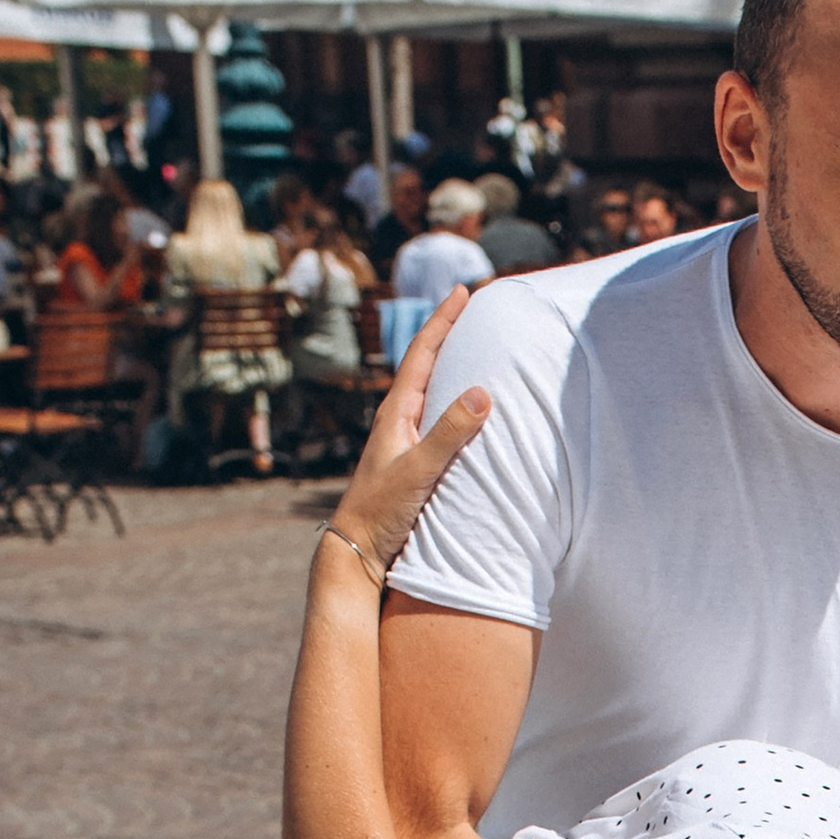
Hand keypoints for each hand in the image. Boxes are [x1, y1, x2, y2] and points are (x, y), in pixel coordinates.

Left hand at [331, 290, 490, 580]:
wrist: (357, 547)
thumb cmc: (382, 509)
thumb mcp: (419, 469)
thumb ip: (450, 433)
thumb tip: (483, 393)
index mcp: (396, 411)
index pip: (423, 354)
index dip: (443, 321)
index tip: (462, 290)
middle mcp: (398, 418)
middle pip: (426, 363)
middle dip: (447, 332)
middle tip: (468, 306)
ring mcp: (403, 438)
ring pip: (430, 389)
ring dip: (449, 364)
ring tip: (471, 346)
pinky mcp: (411, 459)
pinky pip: (435, 416)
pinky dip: (452, 400)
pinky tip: (464, 407)